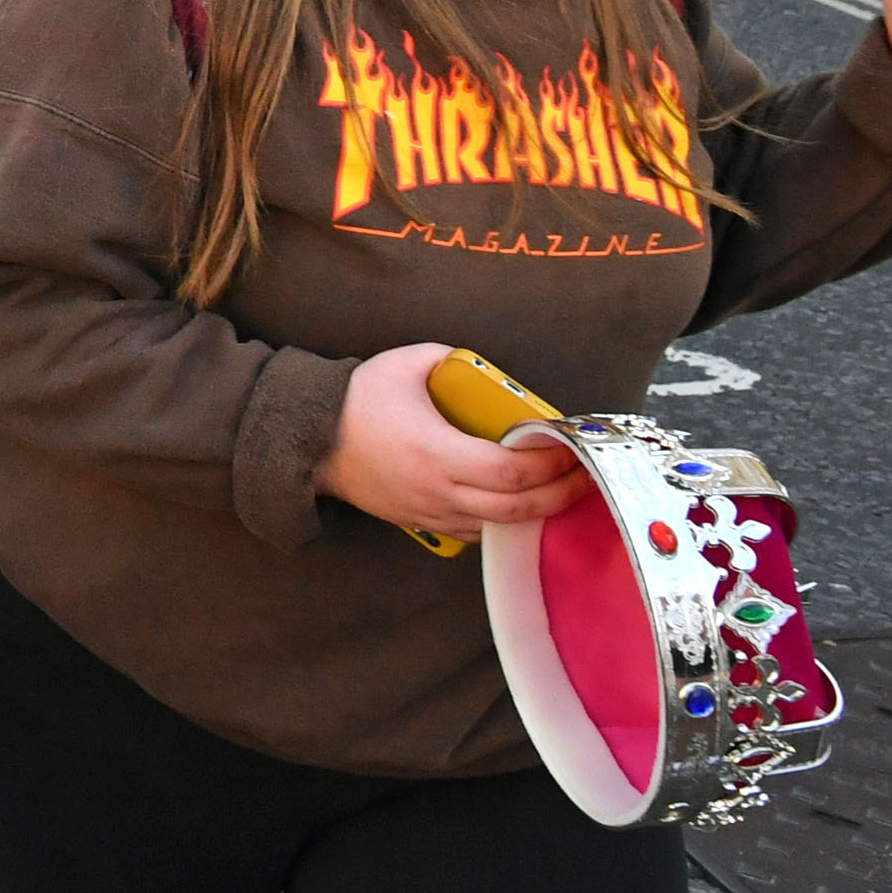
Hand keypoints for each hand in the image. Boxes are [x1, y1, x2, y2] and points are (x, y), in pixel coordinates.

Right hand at [312, 342, 585, 541]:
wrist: (307, 440)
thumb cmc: (355, 400)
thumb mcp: (405, 364)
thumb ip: (451, 359)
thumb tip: (484, 369)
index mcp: (438, 453)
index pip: (512, 471)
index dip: (549, 464)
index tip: (569, 446)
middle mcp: (439, 491)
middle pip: (516, 508)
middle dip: (559, 494)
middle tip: (584, 475)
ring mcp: (430, 512)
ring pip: (498, 527)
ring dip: (536, 512)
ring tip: (563, 492)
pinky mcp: (421, 522)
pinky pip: (474, 533)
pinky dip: (503, 523)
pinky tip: (519, 507)